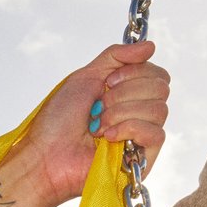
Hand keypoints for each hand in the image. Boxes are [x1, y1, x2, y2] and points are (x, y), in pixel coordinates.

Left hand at [10, 40, 170, 206]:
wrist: (44, 156)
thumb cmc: (58, 122)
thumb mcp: (85, 77)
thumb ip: (116, 56)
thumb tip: (150, 46)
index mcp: (128, 94)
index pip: (157, 74)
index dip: (134, 73)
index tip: (107, 83)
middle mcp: (138, 114)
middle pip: (161, 88)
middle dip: (124, 94)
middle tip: (98, 107)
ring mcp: (141, 137)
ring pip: (159, 110)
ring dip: (121, 113)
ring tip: (97, 126)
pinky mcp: (143, 160)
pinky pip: (156, 134)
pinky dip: (130, 129)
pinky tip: (108, 137)